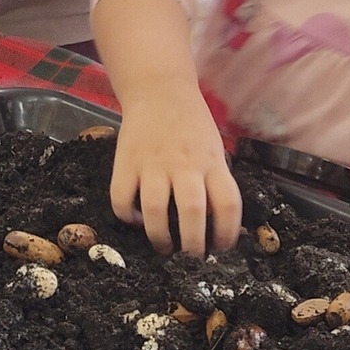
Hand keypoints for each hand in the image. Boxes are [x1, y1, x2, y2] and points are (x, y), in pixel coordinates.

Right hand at [109, 86, 239, 256]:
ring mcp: (153, 163)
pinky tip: (136, 220)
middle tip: (191, 259)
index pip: (227, 203)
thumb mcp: (214, 149)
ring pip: (155, 209)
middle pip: (192, 211)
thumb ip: (215, 181)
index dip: (227, 233)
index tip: (221, 249)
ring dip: (160, 237)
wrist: (159, 90)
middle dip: (193, 244)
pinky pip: (122, 199)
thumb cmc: (191, 125)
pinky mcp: (125, 162)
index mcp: (212, 162)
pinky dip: (128, 217)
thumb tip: (218, 224)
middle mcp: (184, 164)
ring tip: (164, 248)